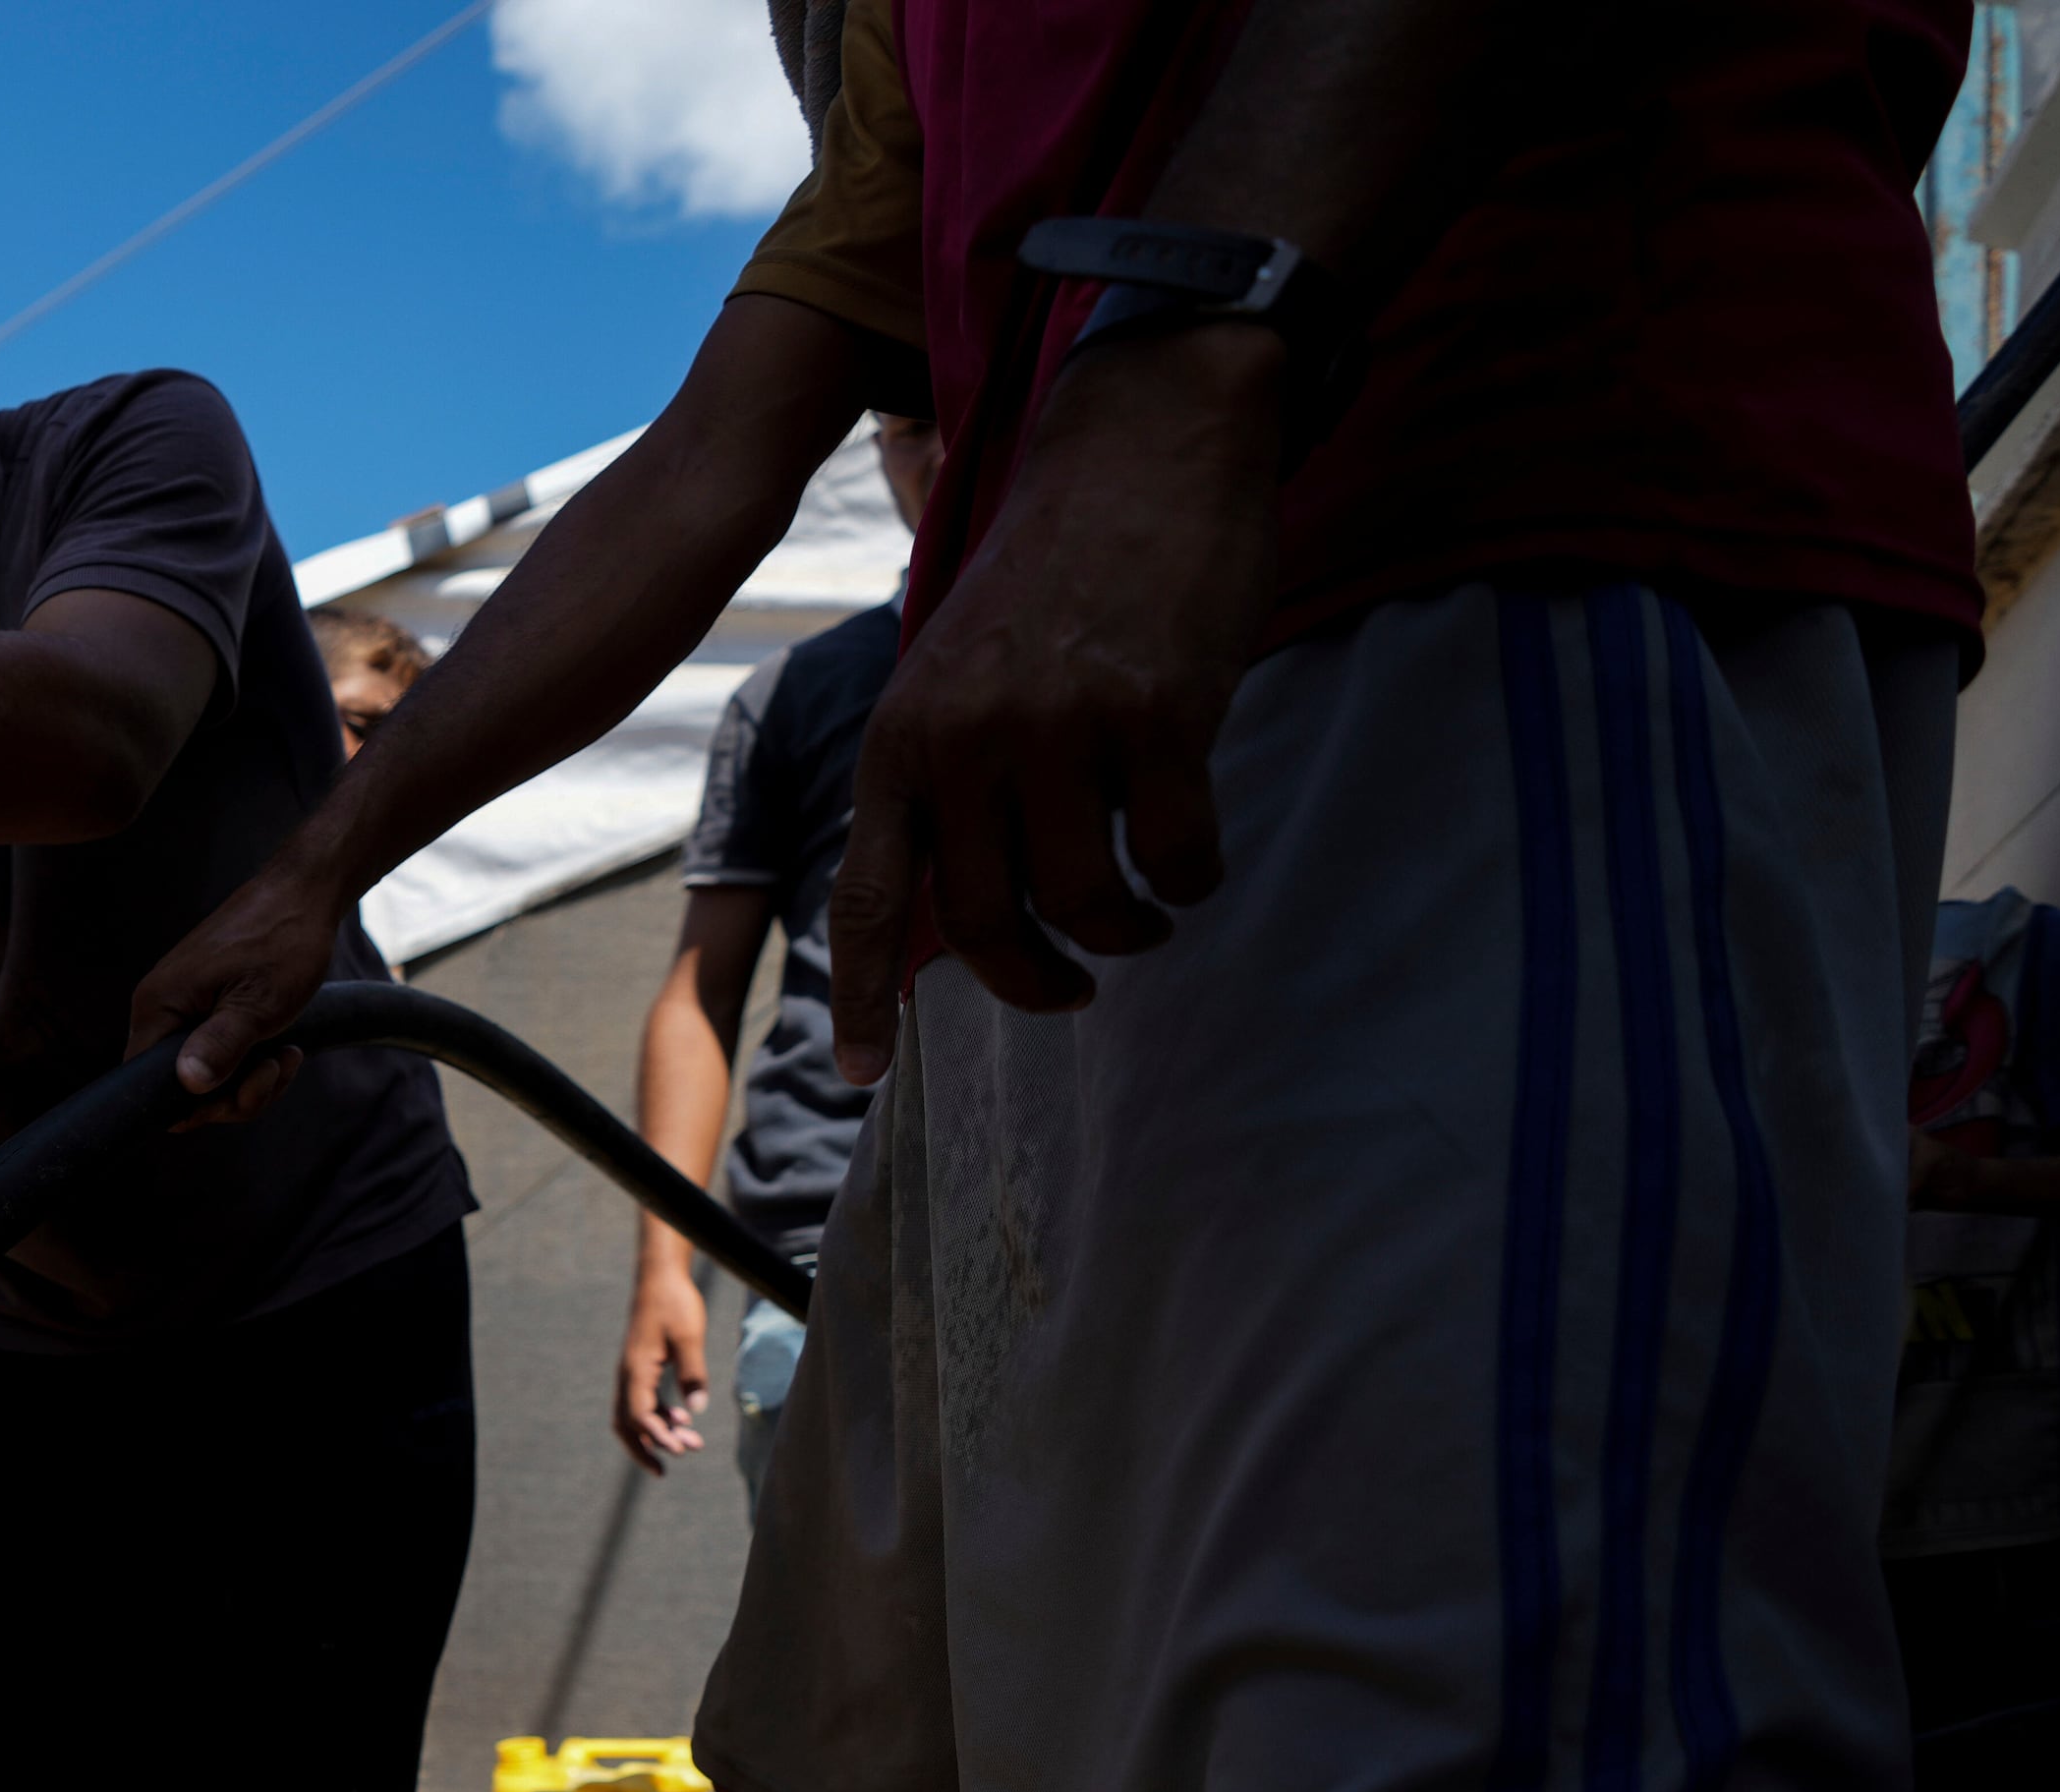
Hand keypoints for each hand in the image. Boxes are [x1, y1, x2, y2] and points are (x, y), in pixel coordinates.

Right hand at [129, 845, 349, 1127]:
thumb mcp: (258, 1004)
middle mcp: (161, 1008)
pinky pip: (220, 1055)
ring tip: (287, 1055)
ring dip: (251, 1081)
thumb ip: (220, 1047)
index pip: (144, 1087)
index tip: (241, 1085)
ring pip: (206, 1076)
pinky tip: (284, 1047)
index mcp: (159, 1006)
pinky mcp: (206, 1006)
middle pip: (180, 1088)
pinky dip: (252, 1063)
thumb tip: (188, 1084)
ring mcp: (183, 1007)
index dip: (193, 1104)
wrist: (303, 893)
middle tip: (274, 1068)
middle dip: (234, 1095)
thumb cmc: (283, 941)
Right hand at [616, 1262, 711, 1472]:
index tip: (682, 1449)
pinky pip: (645, 1401)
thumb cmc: (674, 1303)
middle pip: (626, 1424)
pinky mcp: (642, 1367)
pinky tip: (684, 1419)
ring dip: (658, 1433)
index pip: (638, 1416)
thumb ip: (693, 1374)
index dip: (658, 1436)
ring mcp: (633, 1372)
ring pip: (635, 1415)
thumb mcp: (689, 1337)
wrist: (660, 1277)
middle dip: (644, 1449)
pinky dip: (661, 1416)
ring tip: (690, 1444)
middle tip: (665, 1470)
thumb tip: (696, 1412)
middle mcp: (628, 1375)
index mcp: (635, 1370)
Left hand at [826, 333, 1281, 1083]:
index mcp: (902, 742)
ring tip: (1144, 917)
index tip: (864, 1075)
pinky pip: (1174, 854)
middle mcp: (965, 743)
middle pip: (984, 927)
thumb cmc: (1053, 575)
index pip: (868, 901)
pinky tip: (1196, 863)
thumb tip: (951, 908)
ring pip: (1082, 902)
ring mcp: (1059, 730)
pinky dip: (1191, 878)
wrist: (1139, 447)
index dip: (863, 1000)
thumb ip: (943, 781)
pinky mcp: (1156, 716)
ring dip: (1122, 933)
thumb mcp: (954, 676)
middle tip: (1072, 988)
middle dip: (1033, 981)